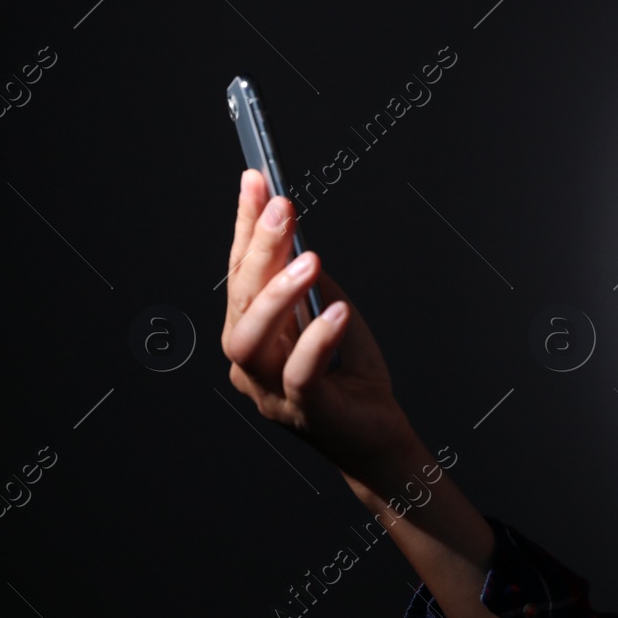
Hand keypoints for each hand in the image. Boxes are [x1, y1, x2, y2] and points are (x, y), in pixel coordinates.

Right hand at [221, 169, 417, 484]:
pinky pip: (299, 373)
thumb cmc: (351, 376)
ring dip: (277, 292)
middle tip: (282, 206)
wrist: (377, 438)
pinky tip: (337, 311)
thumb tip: (296, 235)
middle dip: (258, 247)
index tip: (255, 179)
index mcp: (253, 333)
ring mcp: (270, 390)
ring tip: (308, 259)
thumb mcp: (331, 314)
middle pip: (240, 298)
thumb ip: (311, 282)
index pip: (240, 271)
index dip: (244, 225)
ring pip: (251, 338)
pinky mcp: (305, 410)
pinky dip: (316, 340)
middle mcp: (250, 361)